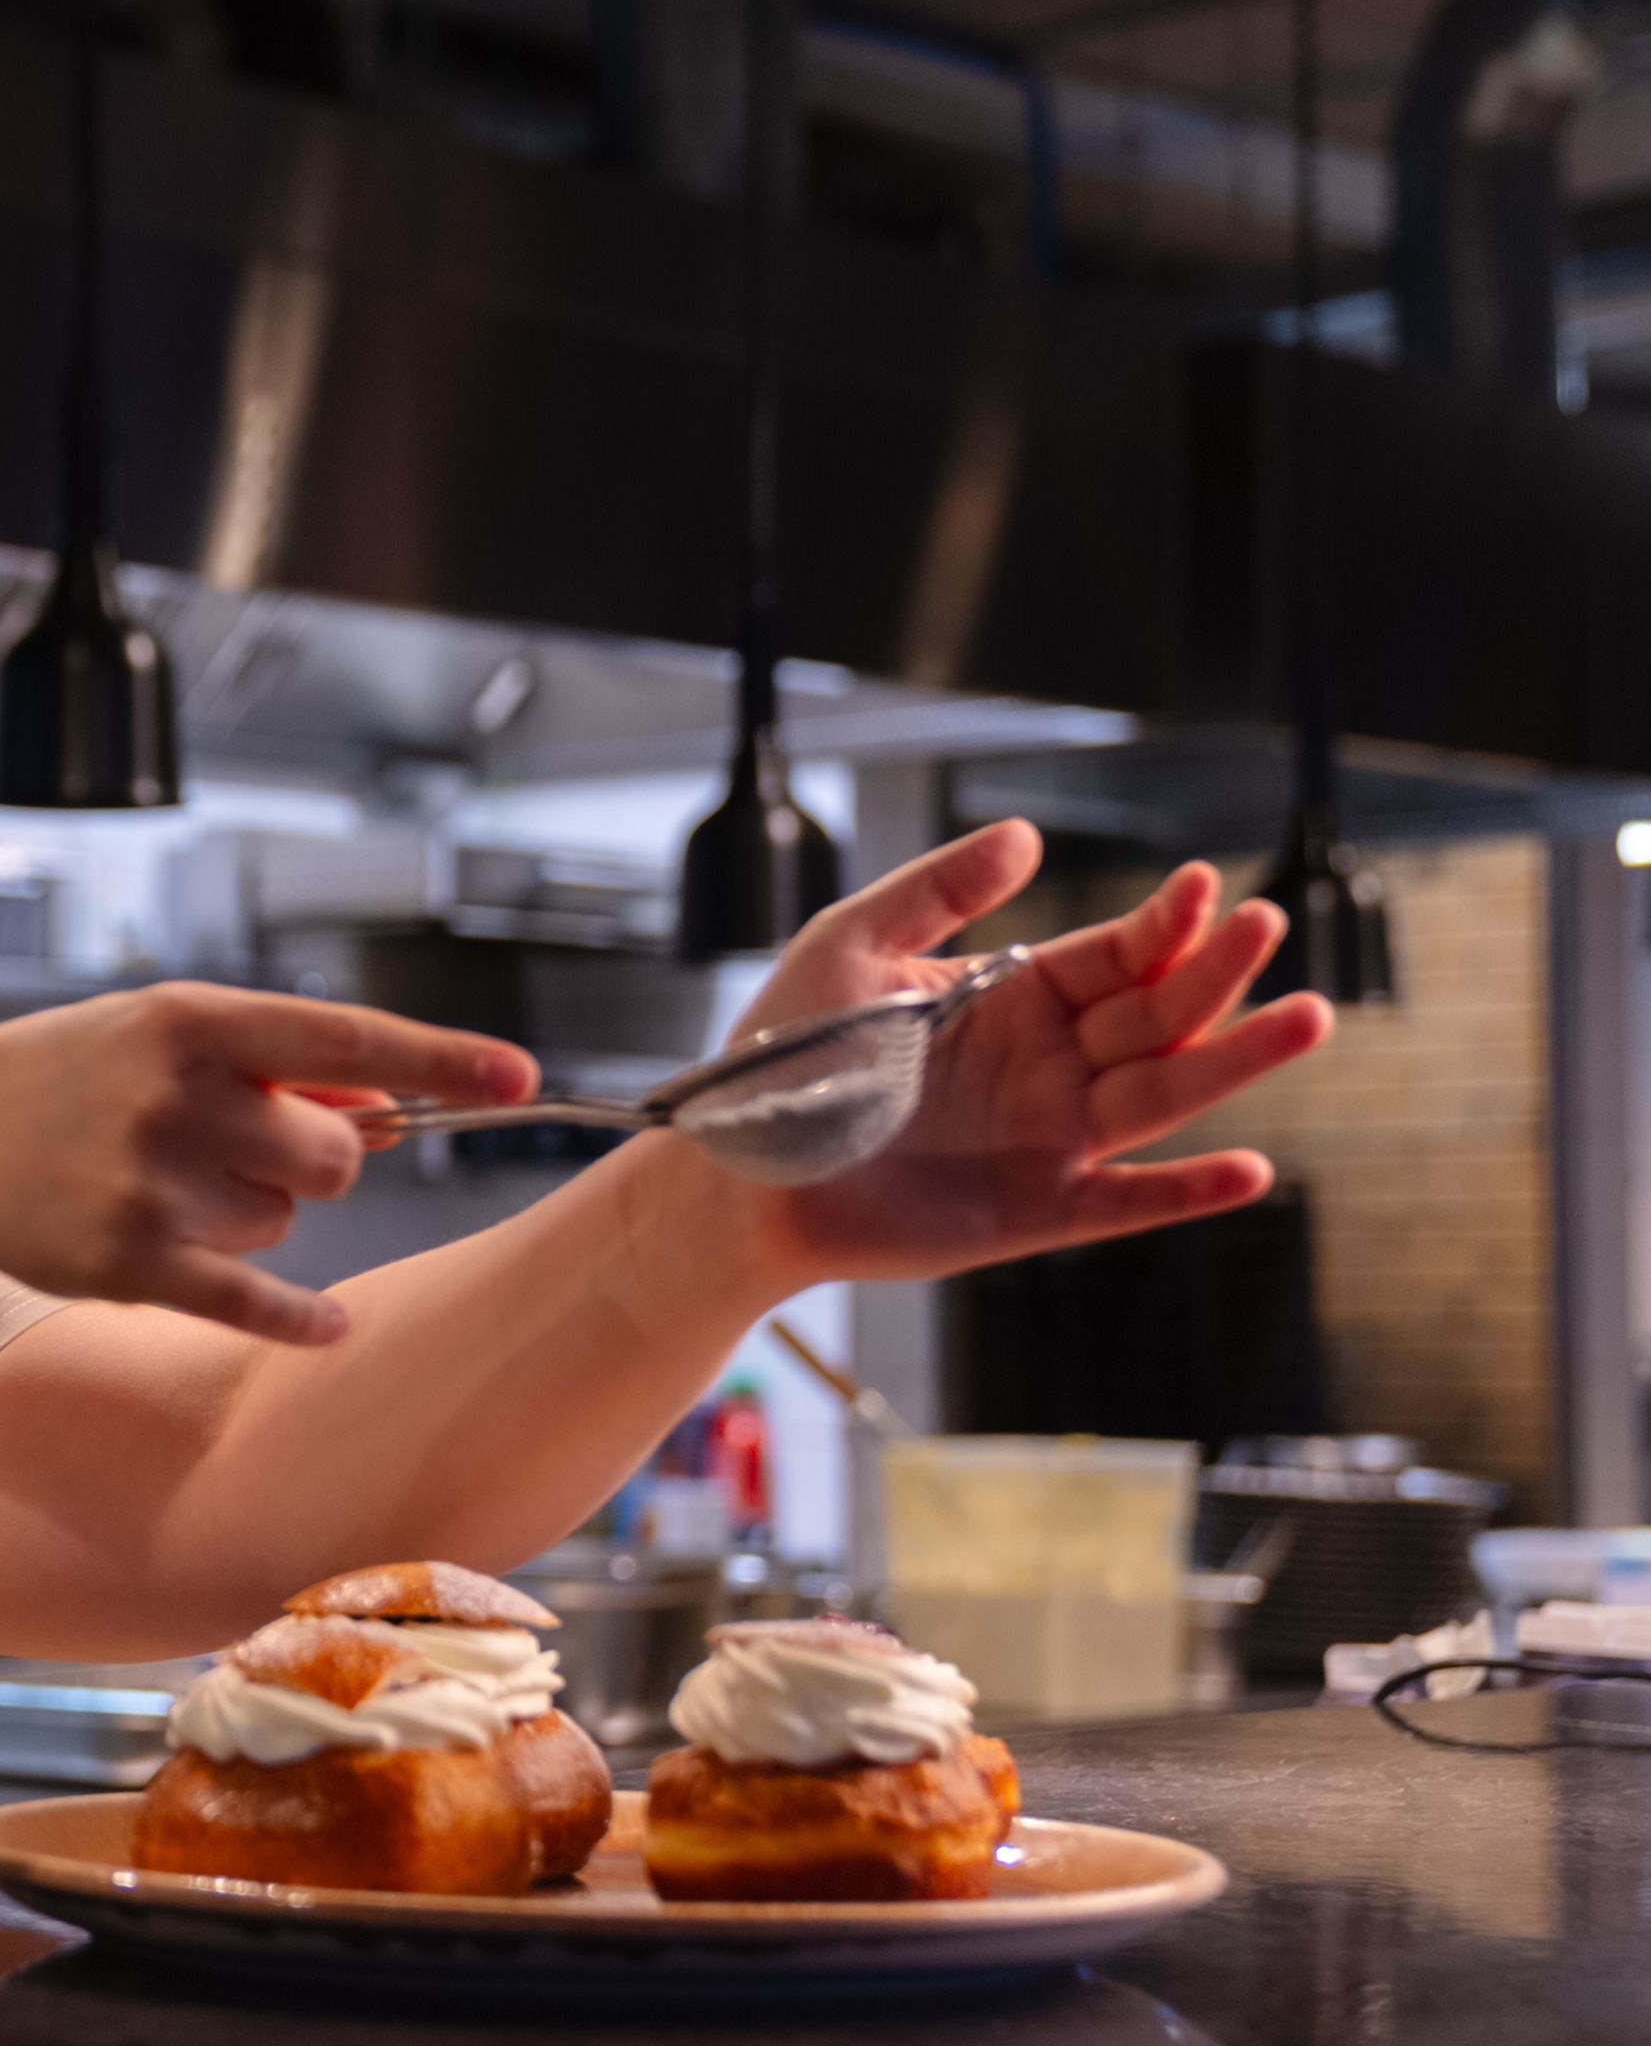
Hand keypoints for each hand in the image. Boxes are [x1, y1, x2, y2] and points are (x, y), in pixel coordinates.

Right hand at [0, 983, 534, 1342]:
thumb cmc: (72, 1077)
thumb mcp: (163, 1034)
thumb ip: (275, 1063)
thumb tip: (389, 1107)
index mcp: (192, 1020)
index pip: (344, 1035)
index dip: (441, 1054)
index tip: (520, 1073)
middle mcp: (174, 1095)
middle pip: (331, 1157)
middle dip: (309, 1162)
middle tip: (243, 1150)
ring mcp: (148, 1182)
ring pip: (286, 1223)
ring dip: (254, 1216)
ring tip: (171, 1188)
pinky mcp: (127, 1261)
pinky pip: (255, 1300)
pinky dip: (299, 1317)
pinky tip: (332, 1326)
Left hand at [745, 819, 1331, 1281]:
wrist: (737, 1170)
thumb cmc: (783, 1055)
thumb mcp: (850, 947)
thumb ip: (938, 891)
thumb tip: (1026, 834)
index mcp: (1016, 995)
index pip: (1118, 952)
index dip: (1165, 923)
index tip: (1203, 886)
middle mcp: (1050, 1064)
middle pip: (1158, 1015)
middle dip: (1217, 972)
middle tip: (1267, 927)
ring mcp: (1050, 1138)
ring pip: (1164, 1094)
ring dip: (1237, 1061)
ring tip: (1308, 1019)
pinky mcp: (1034, 1211)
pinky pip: (1125, 1202)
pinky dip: (1186, 1192)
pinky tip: (1249, 1170)